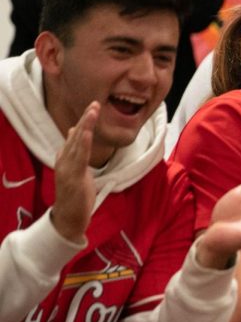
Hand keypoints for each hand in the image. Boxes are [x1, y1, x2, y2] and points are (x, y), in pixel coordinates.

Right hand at [51, 103, 98, 242]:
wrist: (68, 218)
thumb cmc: (75, 195)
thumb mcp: (78, 169)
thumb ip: (78, 152)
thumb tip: (77, 132)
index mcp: (66, 158)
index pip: (76, 136)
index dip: (84, 122)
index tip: (93, 108)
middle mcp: (64, 161)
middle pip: (76, 136)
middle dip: (86, 119)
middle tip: (95, 103)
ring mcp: (67, 169)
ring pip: (77, 143)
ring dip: (85, 126)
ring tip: (92, 111)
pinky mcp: (72, 178)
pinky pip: (78, 158)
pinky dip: (82, 144)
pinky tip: (85, 133)